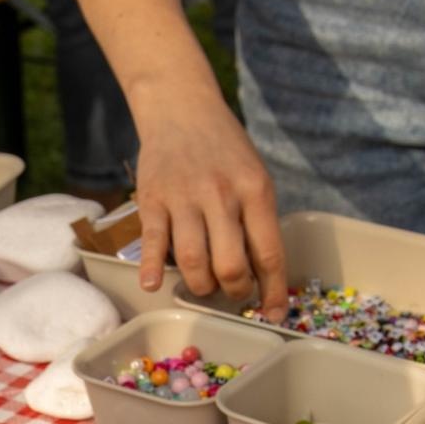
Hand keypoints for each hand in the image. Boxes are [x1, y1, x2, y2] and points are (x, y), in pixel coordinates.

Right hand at [132, 89, 288, 321]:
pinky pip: (152, 243)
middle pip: (230, 265)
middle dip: (234, 291)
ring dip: (200, 286)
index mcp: (255, 190)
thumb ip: (257, 219)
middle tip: (233, 292)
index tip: (274, 314)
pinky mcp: (152, 201)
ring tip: (203, 286)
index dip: (272, 291)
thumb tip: (260, 273)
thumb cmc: (224, 149)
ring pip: (192, 262)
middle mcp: (221, 196)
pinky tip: (152, 284)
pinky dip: (150, 269)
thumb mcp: (254, 175)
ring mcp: (184, 199)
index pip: (268, 253)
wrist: (181, 109)